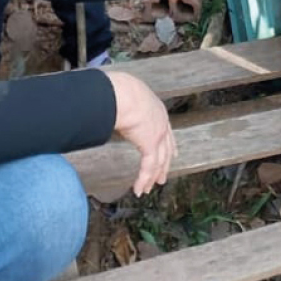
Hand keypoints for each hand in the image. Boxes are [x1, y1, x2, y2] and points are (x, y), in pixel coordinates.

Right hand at [107, 69, 176, 194]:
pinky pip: (148, 167)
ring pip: (159, 161)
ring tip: (148, 188)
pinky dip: (143, 179)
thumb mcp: (124, 100)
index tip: (172, 155)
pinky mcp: (150, 144)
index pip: (166, 132)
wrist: (122, 92)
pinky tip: (139, 189)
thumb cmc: (118, 91)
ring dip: (152, 177)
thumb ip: (122, 109)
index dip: (168, 146)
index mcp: (157, 110)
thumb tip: (108, 110)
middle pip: (166, 150)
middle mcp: (161, 123)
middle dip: (164, 165)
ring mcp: (158, 134)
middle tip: (161, 177)